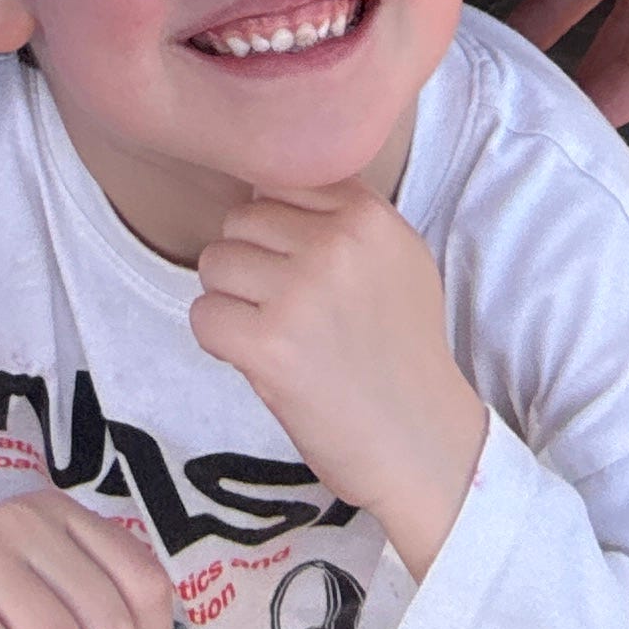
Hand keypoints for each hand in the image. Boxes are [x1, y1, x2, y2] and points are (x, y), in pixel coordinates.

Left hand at [188, 182, 483, 580]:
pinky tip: (258, 360)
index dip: (277, 230)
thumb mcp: (399, 259)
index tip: (297, 268)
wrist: (424, 445)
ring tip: (275, 334)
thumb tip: (264, 185)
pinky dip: (220, 340)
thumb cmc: (404, 355)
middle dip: (250, 264)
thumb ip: (342, 216)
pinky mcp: (270, 345)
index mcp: (369, 216)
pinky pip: (204, 316)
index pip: (278, 183)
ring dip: (232, 301)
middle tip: (286, 311)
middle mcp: (336, 245)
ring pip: (214, 263)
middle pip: (240, 221)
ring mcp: (301, 293)